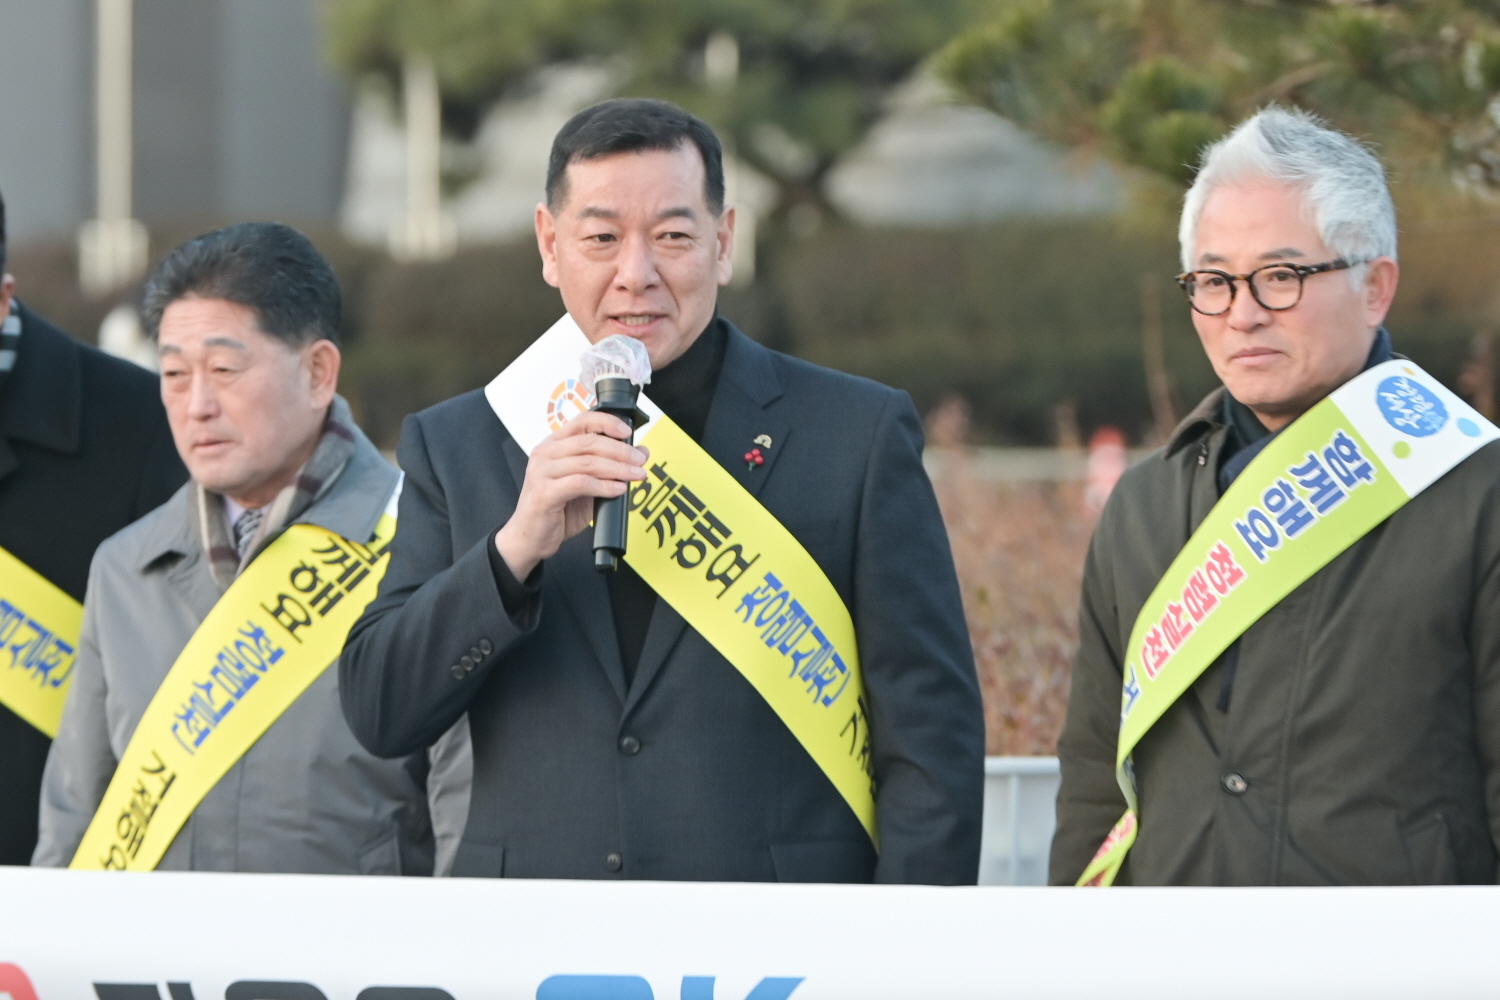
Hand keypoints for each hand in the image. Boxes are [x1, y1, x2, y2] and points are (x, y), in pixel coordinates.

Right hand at [495, 411, 647, 578]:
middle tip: (640, 460)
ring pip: (587, 462)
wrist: (531, 537)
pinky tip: (618, 489)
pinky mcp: (544, 493)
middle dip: (620, 450)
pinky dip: (604, 486)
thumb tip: (640, 452)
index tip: (628, 431)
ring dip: (617, 468)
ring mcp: (542, 472)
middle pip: (588, 441)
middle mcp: (545, 454)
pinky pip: (580, 483)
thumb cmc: (557, 510)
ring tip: (636, 475)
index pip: (581, 421)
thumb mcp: (587, 485)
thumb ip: (608, 468)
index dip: (607, 422)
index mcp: (553, 445)